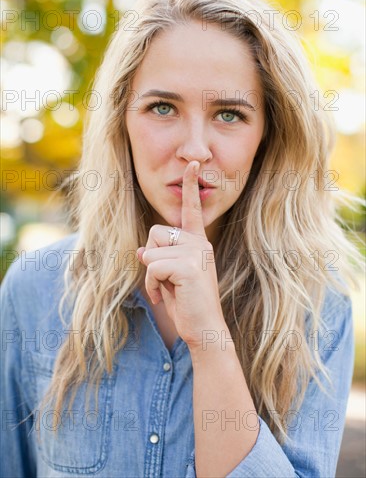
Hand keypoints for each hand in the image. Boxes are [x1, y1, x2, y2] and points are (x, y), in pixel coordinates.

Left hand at [136, 161, 225, 348]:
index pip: (192, 209)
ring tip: (167, 289)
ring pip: (150, 249)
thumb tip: (141, 252)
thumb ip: (158, 259)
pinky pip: (152, 265)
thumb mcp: (169, 278)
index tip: (193, 163)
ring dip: (151, 274)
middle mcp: (199, 242)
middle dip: (151, 256)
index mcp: (198, 242)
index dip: (190, 186)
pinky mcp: (188, 266)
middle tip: (165, 280)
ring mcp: (196, 253)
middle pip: (155, 231)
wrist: (204, 329)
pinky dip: (152, 284)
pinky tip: (164, 296)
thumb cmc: (187, 304)